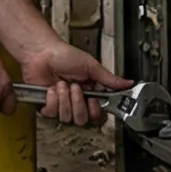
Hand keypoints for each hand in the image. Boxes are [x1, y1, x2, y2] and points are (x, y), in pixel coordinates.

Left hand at [15, 40, 131, 125]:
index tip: (93, 100)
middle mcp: (76, 102)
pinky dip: (52, 99)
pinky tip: (50, 88)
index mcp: (90, 94)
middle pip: (83, 119)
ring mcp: (61, 105)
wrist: (42, 52)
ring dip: (65, 98)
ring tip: (62, 84)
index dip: (96, 112)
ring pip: (67, 117)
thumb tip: (128, 84)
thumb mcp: (91, 66)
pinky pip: (52, 113)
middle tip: (75, 87)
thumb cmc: (64, 55)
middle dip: (78, 103)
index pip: (98, 115)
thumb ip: (110, 79)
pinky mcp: (46, 106)